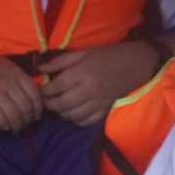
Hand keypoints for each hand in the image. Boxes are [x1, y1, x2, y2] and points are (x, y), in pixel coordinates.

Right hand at [0, 45, 43, 132]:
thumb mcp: (5, 65)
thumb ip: (17, 78)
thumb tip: (30, 94)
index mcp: (15, 72)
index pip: (34, 93)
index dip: (38, 108)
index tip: (37, 116)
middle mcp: (7, 81)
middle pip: (25, 106)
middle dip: (28, 119)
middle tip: (26, 126)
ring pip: (13, 113)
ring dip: (17, 125)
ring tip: (15, 129)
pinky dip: (3, 123)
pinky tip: (4, 127)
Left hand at [40, 42, 164, 125]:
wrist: (135, 65)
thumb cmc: (106, 56)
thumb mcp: (83, 53)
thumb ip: (60, 62)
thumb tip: (40, 68)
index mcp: (83, 72)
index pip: (57, 86)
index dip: (45, 90)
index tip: (41, 90)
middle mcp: (89, 89)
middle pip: (62, 103)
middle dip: (50, 104)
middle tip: (46, 101)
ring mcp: (98, 102)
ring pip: (72, 115)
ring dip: (61, 113)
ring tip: (58, 106)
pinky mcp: (104, 110)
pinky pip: (85, 121)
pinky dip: (75, 120)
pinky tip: (72, 113)